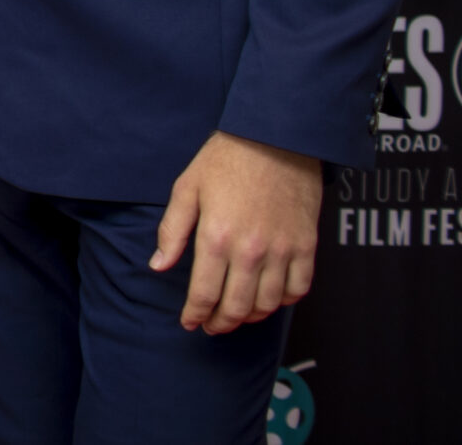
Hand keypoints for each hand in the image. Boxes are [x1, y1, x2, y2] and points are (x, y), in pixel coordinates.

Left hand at [151, 131, 320, 333]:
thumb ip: (173, 231)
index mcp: (216, 237)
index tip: (189, 323)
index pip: (204, 293)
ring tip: (236, 315)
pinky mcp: (306, 246)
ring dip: (250, 317)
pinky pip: (298, 289)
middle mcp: (250, 250)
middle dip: (220, 323)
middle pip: (236, 307)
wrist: (275, 138)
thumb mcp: (186, 188)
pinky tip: (268, 298)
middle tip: (211, 326)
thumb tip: (159, 266)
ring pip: (267, 304)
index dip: (194, 315)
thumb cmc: (226, 160)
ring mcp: (282, 250)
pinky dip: (283, 301)